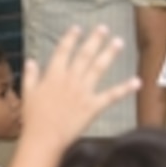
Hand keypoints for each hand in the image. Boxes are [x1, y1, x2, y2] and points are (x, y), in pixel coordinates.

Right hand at [20, 25, 139, 150]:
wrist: (44, 138)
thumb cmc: (33, 118)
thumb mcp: (28, 93)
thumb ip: (30, 75)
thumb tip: (30, 61)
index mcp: (54, 75)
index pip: (63, 51)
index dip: (71, 38)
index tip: (77, 28)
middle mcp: (70, 79)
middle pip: (84, 54)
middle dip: (94, 39)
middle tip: (103, 28)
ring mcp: (83, 92)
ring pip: (98, 68)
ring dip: (109, 54)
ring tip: (118, 42)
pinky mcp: (93, 106)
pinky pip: (111, 95)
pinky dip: (125, 88)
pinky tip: (137, 81)